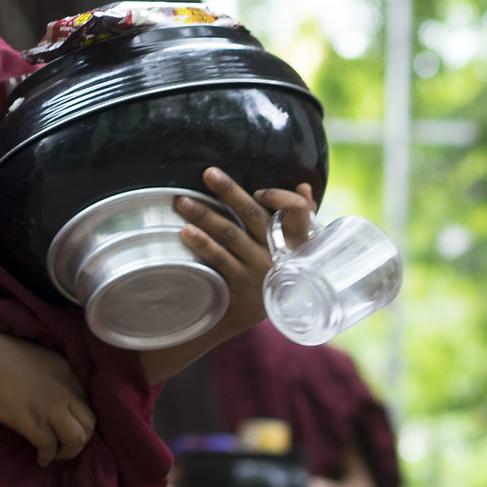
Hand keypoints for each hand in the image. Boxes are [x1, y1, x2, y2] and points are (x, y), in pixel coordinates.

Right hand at [0, 326, 93, 464]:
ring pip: (76, 440)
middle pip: (89, 424)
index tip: (66, 423)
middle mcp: (65, 392)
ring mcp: (52, 410)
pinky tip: (40, 459)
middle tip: (67, 444)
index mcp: (65, 372)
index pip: (85, 402)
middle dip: (82, 438)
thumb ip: (45, 374)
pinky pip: (50, 448)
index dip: (77, 417)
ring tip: (56, 455)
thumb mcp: (35, 356)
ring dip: (69, 452)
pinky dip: (47, 457)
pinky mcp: (35, 425)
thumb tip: (41, 390)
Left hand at [176, 171, 316, 342]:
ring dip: (205, 215)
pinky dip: (203, 244)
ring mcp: (258, 269)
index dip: (280, 198)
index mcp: (295, 237)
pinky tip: (186, 231)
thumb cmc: (277, 266)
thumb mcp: (295, 245)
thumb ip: (299, 216)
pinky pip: (219, 260)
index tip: (259, 192)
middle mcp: (278, 252)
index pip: (297, 210)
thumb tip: (303, 184)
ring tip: (183, 202)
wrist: (260, 312)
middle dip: (230, 191)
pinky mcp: (240, 285)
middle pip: (253, 215)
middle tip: (208, 173)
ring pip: (230, 234)